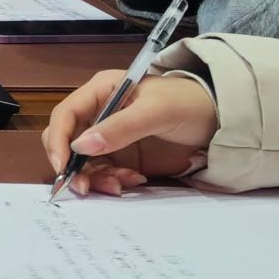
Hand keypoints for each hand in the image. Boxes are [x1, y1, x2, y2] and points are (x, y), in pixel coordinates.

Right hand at [42, 71, 215, 195]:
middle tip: (84, 187)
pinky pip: (104, 173)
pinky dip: (112, 181)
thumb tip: (81, 146)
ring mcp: (110, 136)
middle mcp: (99, 113)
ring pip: (84, 162)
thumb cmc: (188, 104)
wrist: (221, 120)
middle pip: (67, 141)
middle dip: (73, 165)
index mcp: (101, 91)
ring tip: (119, 185)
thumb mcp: (156, 112)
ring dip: (95, 178)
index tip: (63, 166)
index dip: (58, 139)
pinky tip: (133, 180)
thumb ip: (120, 128)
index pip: (65, 114)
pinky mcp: (122, 156)